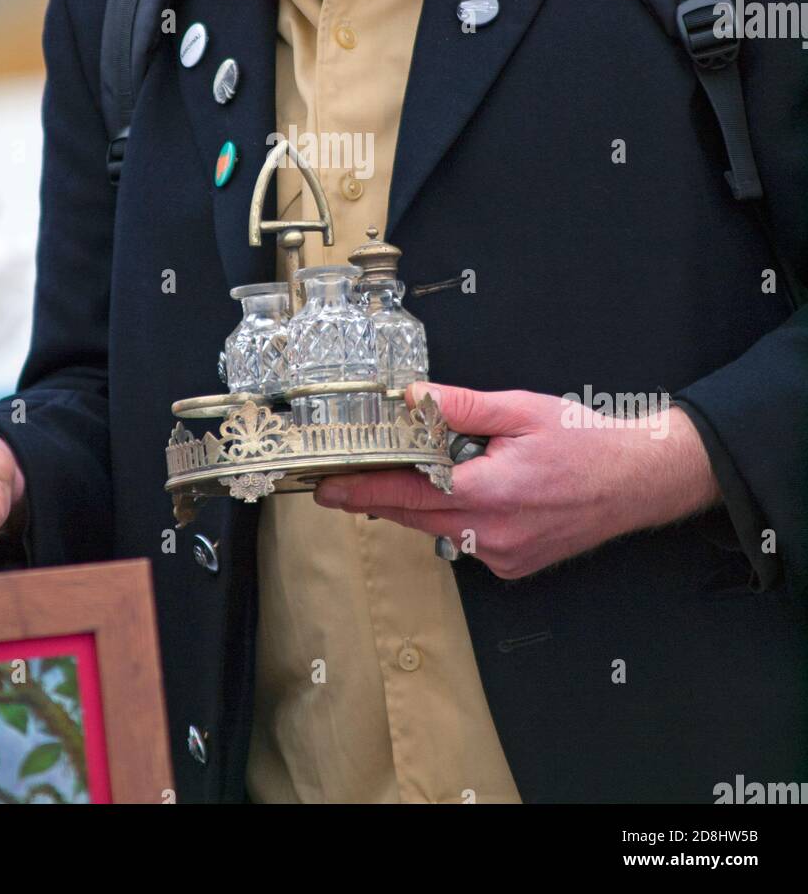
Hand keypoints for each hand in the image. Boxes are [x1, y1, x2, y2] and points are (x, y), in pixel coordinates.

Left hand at [314, 382, 721, 578]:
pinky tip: (469, 493)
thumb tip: (413, 397)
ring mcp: (503, 555)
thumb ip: (462, 406)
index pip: (408, 493)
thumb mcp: (521, 410)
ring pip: (438, 530)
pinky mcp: (513, 566)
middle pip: (414, 515)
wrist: (637, 481)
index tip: (327, 490)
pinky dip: (455, 518)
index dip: (362, 491)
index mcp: (491, 492)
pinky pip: (465, 542)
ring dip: (420, 504)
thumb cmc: (585, 442)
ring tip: (414, 474)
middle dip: (377, 498)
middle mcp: (493, 533)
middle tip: (341, 483)